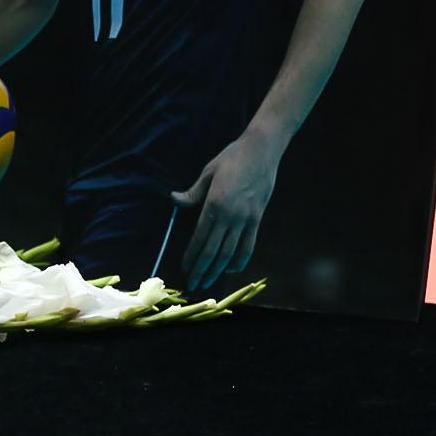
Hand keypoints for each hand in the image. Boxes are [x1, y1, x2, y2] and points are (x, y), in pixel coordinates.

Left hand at [170, 131, 282, 292]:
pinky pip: (248, 245)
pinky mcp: (258, 219)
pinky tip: (231, 268)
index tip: (185, 269)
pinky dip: (239, 260)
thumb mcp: (208, 172)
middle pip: (214, 250)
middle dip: (202, 269)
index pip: (200, 237)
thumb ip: (193, 192)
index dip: (192, 256)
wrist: (261, 151)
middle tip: (193, 284)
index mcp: (215, 203)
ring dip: (218, 269)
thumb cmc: (231, 158)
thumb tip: (174, 199)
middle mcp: (231, 215)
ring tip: (208, 282)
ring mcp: (246, 219)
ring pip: (231, 252)